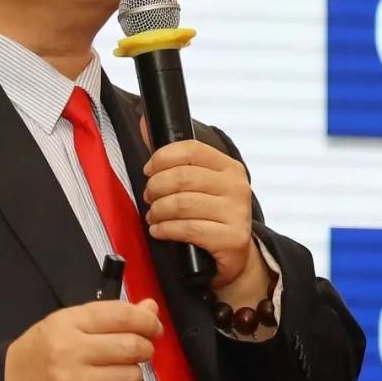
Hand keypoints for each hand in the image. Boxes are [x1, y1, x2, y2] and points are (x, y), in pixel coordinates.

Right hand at [2, 298, 161, 380]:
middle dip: (146, 347)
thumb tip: (150, 308)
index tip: (153, 325)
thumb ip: (106, 316)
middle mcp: (70, 353)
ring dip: (132, 373)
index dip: (146, 320)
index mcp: (65, 324)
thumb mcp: (64, 324)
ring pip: (131, 377)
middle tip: (143, 348)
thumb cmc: (38, 354)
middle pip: (131, 346)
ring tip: (119, 371)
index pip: (120, 316)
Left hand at [138, 115, 255, 289]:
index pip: (191, 150)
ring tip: (153, 216)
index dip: (163, 157)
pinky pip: (189, 229)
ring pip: (182, 204)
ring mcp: (237, 213)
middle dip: (156, 187)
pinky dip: (166, 229)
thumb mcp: (199, 184)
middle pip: (182, 177)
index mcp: (229, 167)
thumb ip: (173, 158)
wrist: (236, 257)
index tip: (148, 170)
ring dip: (158, 211)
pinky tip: (159, 230)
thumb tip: (145, 123)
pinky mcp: (232, 238)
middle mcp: (236, 186)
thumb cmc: (213, 216)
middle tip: (149, 197)